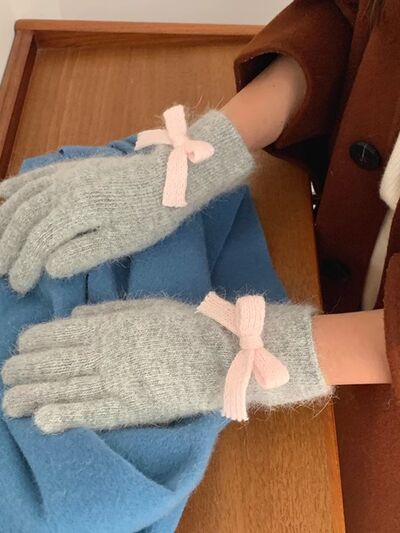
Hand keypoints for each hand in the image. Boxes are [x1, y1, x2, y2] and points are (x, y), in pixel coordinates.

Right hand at [0, 109, 253, 292]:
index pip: (37, 244)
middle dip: (6, 249)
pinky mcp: (71, 168)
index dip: (24, 268)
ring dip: (3, 223)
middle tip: (1, 273)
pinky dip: (14, 187)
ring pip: (22, 199)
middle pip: (22, 221)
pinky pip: (34, 176)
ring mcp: (64, 175)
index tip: (21, 287)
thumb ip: (82, 254)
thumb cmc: (150, 215)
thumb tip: (48, 267)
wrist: (168, 177)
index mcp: (75, 210)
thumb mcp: (122, 241)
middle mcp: (62, 189)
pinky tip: (1, 194)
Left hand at [1, 297, 329, 432]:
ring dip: (34, 396)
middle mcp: (105, 355)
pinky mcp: (131, 409)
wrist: (217, 355)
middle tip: (7, 376)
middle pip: (56, 363)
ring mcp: (117, 384)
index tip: (20, 347)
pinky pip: (93, 414)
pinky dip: (67, 417)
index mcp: (109, 327)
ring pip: (67, 389)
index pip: (59, 334)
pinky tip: (44, 421)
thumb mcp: (146, 305)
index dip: (34, 341)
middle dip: (26, 370)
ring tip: (10, 403)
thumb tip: (72, 315)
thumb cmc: (183, 325)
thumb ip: (107, 311)